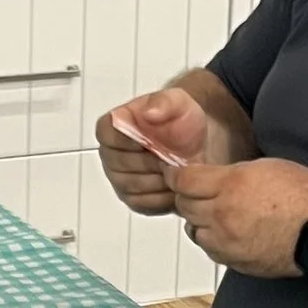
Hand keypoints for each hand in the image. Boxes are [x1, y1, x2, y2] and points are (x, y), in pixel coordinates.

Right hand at [95, 86, 210, 217]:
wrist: (198, 142)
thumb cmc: (182, 122)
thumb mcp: (178, 103)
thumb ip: (163, 103)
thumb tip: (148, 113)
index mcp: (111, 127)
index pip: (109, 137)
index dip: (136, 142)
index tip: (156, 141)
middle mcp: (110, 155)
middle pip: (124, 166)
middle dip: (154, 161)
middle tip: (175, 155)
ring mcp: (120, 180)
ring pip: (136, 187)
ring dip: (161, 179)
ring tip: (178, 167)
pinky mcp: (134, 200)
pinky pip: (146, 204)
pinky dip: (165, 195)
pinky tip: (177, 181)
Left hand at [174, 156, 307, 279]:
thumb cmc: (304, 196)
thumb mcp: (266, 167)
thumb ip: (232, 172)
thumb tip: (210, 176)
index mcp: (231, 184)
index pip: (183, 180)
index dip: (175, 175)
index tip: (174, 174)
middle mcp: (223, 213)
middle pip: (184, 205)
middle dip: (187, 196)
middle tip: (195, 191)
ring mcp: (227, 241)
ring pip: (193, 230)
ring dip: (198, 220)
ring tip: (215, 213)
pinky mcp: (234, 261)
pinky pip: (210, 249)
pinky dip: (212, 239)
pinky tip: (226, 232)